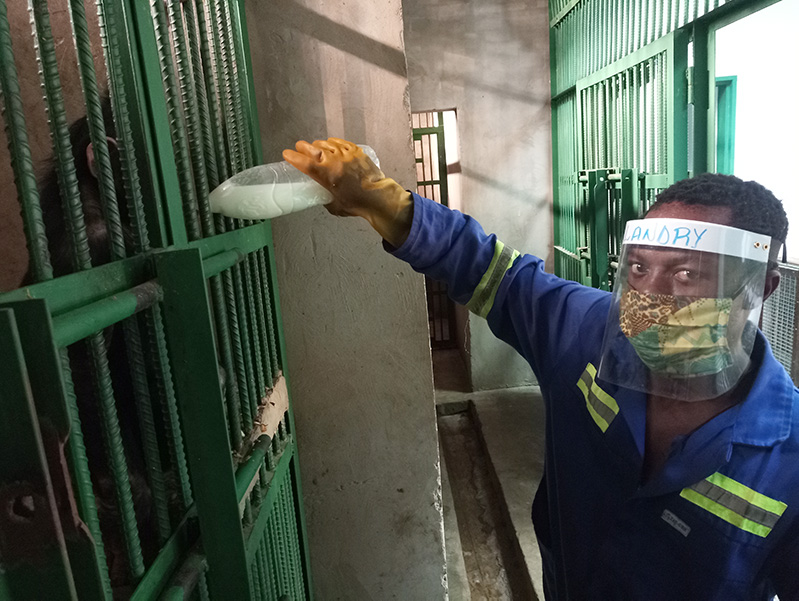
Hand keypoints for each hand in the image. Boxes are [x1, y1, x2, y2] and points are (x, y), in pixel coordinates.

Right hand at [283, 137, 412, 245]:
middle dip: (303, 147)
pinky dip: (332, 143)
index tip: (287, 154)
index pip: (304, 163)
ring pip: (325, 143)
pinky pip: (340, 142)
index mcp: (326, 175)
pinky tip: (331, 145)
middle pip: (312, 148)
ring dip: (318, 145)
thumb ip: (324, 196)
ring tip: (316, 148)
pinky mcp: (355, 151)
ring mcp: (345, 154)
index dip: (293, 157)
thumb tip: (321, 193)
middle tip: (299, 148)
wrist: (378, 197)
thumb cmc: (356, 204)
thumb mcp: (333, 205)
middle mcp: (334, 161)